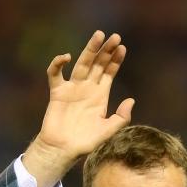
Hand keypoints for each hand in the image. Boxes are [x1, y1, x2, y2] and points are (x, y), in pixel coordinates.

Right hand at [23, 31, 133, 186]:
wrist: (63, 151)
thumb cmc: (86, 143)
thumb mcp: (108, 131)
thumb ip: (121, 117)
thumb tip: (131, 100)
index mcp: (100, 96)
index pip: (109, 73)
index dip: (115, 60)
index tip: (122, 48)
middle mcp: (87, 89)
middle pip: (98, 64)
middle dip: (106, 50)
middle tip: (115, 37)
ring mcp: (72, 89)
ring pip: (81, 64)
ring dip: (89, 50)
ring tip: (99, 36)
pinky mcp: (57, 92)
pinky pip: (55, 74)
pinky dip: (58, 64)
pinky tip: (66, 57)